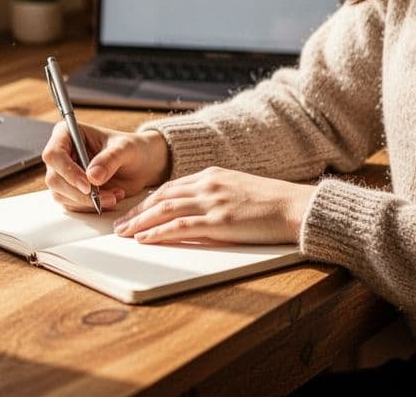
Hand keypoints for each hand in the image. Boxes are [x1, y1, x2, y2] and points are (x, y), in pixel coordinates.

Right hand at [42, 124, 169, 211]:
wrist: (141, 164)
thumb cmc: (132, 148)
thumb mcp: (125, 149)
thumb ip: (109, 159)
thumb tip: (92, 176)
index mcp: (67, 134)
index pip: (54, 154)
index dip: (67, 171)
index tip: (87, 185)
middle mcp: (62, 154)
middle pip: (54, 179)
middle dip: (79, 192)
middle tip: (104, 196)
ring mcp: (64, 174)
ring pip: (61, 195)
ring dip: (87, 202)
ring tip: (114, 195)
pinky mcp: (71, 190)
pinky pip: (72, 205)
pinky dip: (91, 206)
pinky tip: (111, 198)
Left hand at [112, 167, 314, 244]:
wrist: (296, 206)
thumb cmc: (273, 203)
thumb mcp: (239, 190)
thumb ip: (216, 195)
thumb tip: (198, 210)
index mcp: (212, 175)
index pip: (170, 187)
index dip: (148, 201)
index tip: (134, 212)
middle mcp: (208, 184)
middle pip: (161, 197)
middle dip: (137, 212)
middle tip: (119, 225)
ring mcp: (212, 201)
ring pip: (164, 209)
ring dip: (140, 223)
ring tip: (124, 234)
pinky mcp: (219, 221)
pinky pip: (180, 226)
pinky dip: (158, 232)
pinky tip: (144, 239)